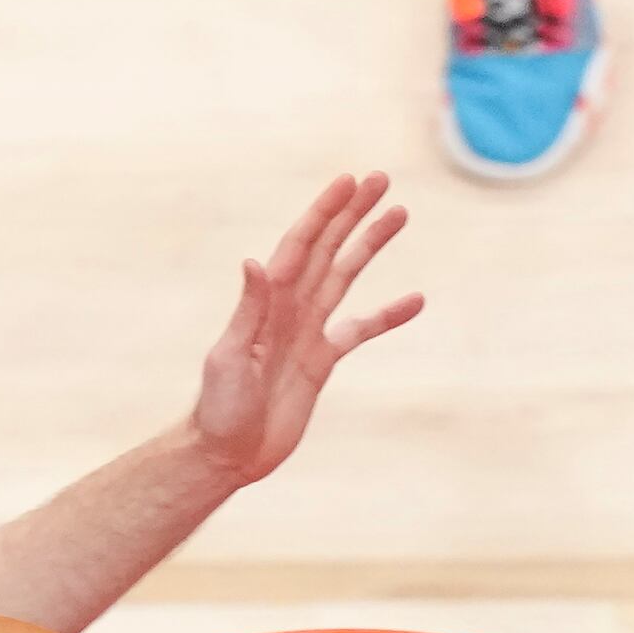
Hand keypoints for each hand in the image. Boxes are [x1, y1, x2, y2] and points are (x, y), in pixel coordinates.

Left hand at [189, 173, 423, 486]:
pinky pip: (359, 330)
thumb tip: (255, 262)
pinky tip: (414, 300)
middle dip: (352, 214)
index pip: (300, 246)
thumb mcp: (229, 357)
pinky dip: (386, 315)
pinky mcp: (320, 361)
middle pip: (327, 250)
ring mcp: (306, 333)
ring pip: (344, 277)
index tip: (349, 181)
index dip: (323, 213)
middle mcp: (288, 310)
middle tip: (382, 178)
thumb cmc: (218, 409)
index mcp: (267, 304)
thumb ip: (248, 310)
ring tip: (399, 213)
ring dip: (370, 245)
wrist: (227, 454)